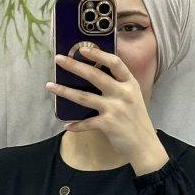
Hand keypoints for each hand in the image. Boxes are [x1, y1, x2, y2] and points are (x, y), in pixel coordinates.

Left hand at [45, 44, 168, 174]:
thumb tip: (96, 74)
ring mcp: (115, 108)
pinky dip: (76, 125)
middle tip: (58, 59)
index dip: (98, 54)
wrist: (145, 145)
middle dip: (74, 66)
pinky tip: (67, 125)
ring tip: (50, 86)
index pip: (114, 62)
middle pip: (95, 75)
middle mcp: (123, 93)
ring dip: (65, 91)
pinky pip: (87, 123)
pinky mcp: (108, 124)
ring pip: (84, 96)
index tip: (82, 48)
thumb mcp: (133, 97)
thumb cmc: (137, 120)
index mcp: (130, 83)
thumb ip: (119, 86)